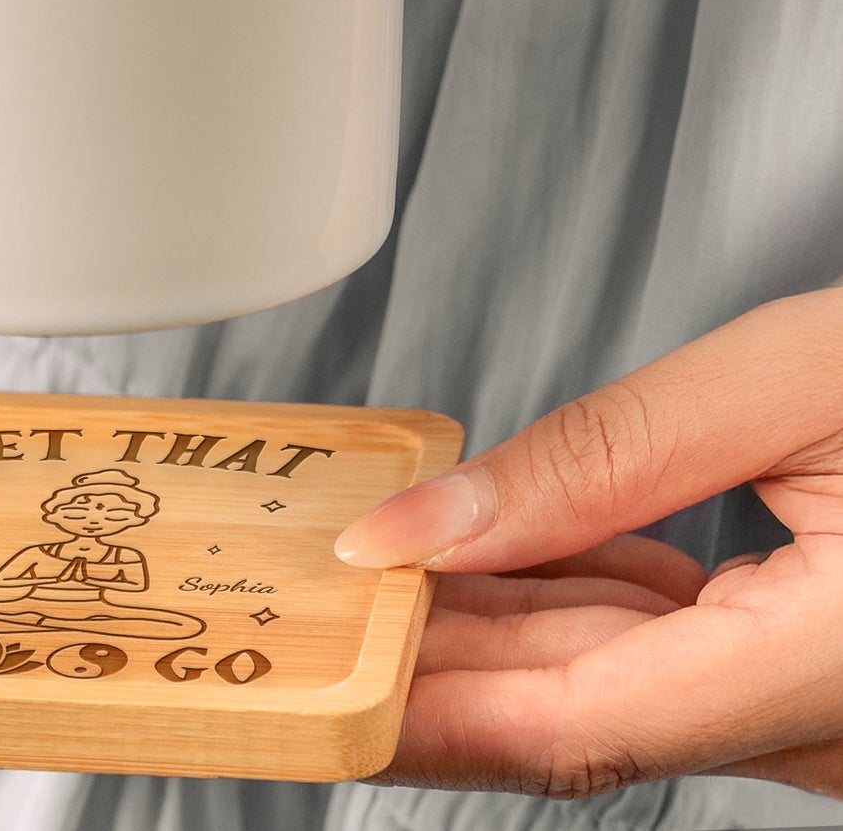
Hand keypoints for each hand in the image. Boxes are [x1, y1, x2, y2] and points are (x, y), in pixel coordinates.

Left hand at [334, 288, 842, 799]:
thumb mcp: (785, 381)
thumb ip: (598, 460)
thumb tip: (425, 525)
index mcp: (838, 667)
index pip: (580, 726)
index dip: (431, 713)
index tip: (322, 687)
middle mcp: (833, 721)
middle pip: (577, 714)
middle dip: (433, 669)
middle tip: (316, 617)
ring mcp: (820, 706)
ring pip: (612, 686)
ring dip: (488, 631)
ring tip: (378, 571)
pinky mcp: (805, 665)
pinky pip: (660, 650)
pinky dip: (567, 602)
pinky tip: (496, 554)